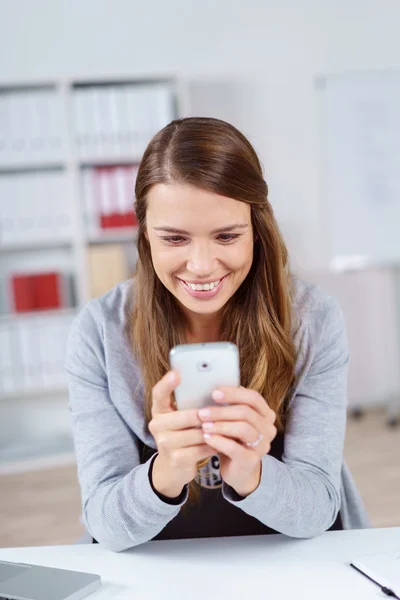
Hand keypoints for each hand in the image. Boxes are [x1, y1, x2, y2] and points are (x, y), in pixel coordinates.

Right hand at [149, 371, 214, 497]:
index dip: (167, 383)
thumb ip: (189, 406)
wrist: (173, 468)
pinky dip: (214, 445)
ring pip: (198, 433)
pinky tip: (221, 443)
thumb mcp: (180, 420)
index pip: (158, 394)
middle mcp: (157, 425)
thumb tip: (214, 389)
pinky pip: (202, 448)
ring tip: (228, 428)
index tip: (177, 373)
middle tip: (223, 412)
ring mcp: (164, 443)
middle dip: (207, 416)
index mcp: (159, 411)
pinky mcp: (175, 458)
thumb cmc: (182, 436)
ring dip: (214, 431)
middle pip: (187, 415)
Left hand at [197, 387, 276, 496]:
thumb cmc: (234, 439)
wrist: (239, 469)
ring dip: (220, 425)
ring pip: (242, 428)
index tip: (214, 393)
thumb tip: (215, 390)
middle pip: (246, 412)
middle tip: (202, 412)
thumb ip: (231, 406)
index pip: (253, 398)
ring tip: (203, 425)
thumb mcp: (234, 420)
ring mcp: (262, 445)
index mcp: (266, 414)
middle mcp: (268, 429)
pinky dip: (218, 441)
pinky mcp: (252, 461)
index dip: (233, 393)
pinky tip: (206, 438)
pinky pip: (234, 448)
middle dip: (221, 411)